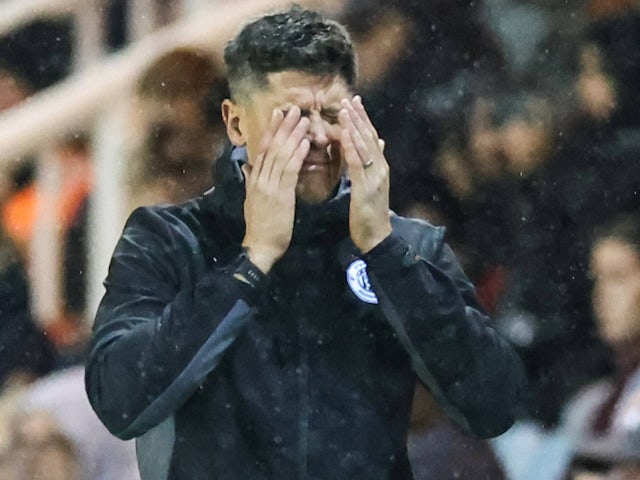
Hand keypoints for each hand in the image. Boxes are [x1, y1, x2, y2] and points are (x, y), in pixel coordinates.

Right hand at [241, 107, 309, 272]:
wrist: (260, 246)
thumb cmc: (260, 226)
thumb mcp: (252, 200)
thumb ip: (251, 182)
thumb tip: (248, 166)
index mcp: (254, 179)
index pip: (263, 149)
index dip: (272, 130)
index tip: (278, 114)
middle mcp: (260, 179)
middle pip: (272, 147)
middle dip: (284, 127)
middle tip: (294, 109)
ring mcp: (269, 186)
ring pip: (281, 156)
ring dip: (293, 136)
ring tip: (304, 120)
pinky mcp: (281, 196)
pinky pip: (289, 171)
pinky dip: (297, 155)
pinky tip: (305, 143)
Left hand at [339, 96, 391, 252]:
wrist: (376, 237)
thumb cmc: (370, 213)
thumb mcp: (372, 184)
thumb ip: (374, 162)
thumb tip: (379, 142)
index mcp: (380, 167)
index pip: (371, 137)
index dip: (363, 118)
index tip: (354, 101)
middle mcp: (380, 168)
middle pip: (368, 137)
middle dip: (358, 117)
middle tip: (348, 98)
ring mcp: (375, 177)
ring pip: (364, 147)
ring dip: (353, 127)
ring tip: (344, 110)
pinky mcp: (366, 188)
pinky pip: (357, 164)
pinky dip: (350, 147)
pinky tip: (344, 135)